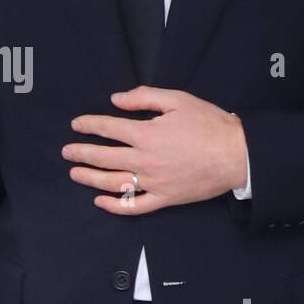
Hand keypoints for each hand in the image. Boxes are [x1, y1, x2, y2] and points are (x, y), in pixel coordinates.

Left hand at [62, 86, 247, 213]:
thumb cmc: (210, 125)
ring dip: (90, 178)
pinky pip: (134, 206)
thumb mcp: (178, 100)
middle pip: (104, 157)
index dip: (88, 125)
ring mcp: (154, 182)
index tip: (76, 125)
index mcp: (147, 134)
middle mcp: (145, 160)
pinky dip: (115, 205)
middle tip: (66, 151)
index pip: (108, 128)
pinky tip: (100, 201)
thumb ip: (144, 97)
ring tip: (75, 173)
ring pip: (113, 183)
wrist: (237, 155)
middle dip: (81, 153)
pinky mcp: (165, 198)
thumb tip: (116, 99)